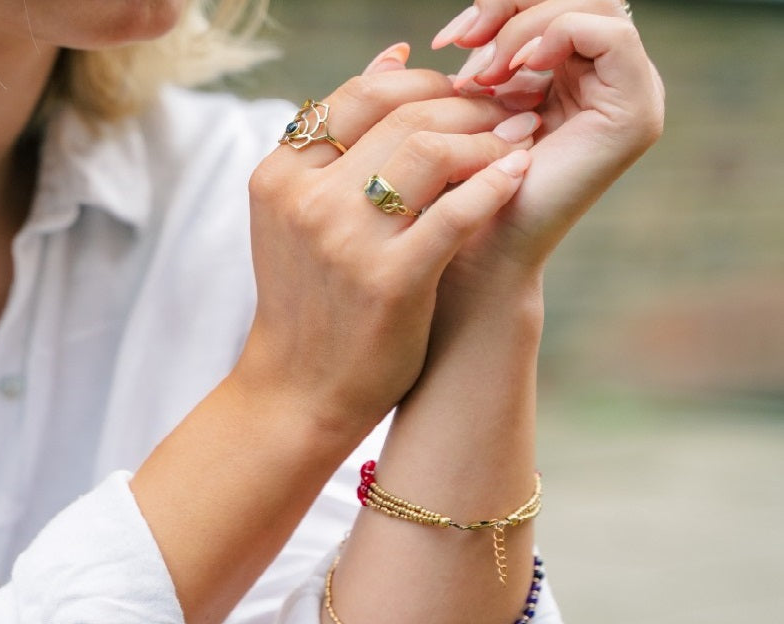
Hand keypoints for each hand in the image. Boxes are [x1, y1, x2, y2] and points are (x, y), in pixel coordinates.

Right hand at [231, 65, 535, 446]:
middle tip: (505, 108)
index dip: (421, 84)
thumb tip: (392, 57)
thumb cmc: (312, 304)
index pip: (360, 96)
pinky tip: (517, 173)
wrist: (300, 392)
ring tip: (517, 137)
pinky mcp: (391, 281)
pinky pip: (455, 212)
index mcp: (280, 177)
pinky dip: (494, 183)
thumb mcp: (301, 217)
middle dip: (465, 103)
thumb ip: (338, 145)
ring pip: (430, 151)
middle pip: (401, 116)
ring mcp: (346, 241)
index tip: (459, 94)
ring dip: (485, 136)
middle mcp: (306, 200)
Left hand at [432, 0, 664, 275]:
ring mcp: (632, 97)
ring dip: (524, 26)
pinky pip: (610, 33)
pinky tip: (513, 72)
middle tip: (461, 43)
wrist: (480, 255)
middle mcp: (612, 83)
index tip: (447, 40)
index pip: (551, 2)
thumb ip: (476, 63)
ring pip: (591, 4)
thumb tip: (442, 34)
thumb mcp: (469, 110)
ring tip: (482, 74)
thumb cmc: (464, 192)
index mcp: (576, 77)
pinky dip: (556, 35)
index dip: (500, 5)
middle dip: (509, 7)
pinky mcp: (636, 113)